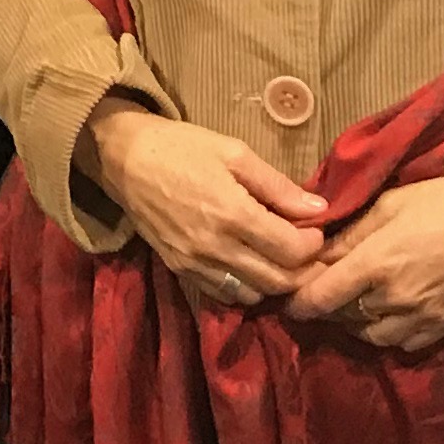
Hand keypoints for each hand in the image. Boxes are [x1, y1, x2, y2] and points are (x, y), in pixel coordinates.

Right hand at [82, 103, 328, 312]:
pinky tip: (250, 266)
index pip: (291, 250)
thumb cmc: (182, 147)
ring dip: (275, 283)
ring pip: (254, 295)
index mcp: (232, 213)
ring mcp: (196, 264)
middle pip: (278, 281)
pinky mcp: (181, 271)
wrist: (125, 159)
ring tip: (279, 259)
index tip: (316, 230)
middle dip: (302, 270)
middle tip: (307, 251)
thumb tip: (319, 209)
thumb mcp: (234, 152)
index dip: (313, 245)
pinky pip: (225, 296)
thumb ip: (277, 185)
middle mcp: (215, 247)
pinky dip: (245, 288)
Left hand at [281, 174, 443, 353]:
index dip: (297, 302)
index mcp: (375, 265)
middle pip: (341, 318)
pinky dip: (385, 332)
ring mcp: (421, 318)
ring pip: (370, 336)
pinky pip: (402, 343)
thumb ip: (348, 234)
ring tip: (351, 301)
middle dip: (324, 307)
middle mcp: (394, 300)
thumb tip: (313, 252)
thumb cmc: (442, 202)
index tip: (286, 298)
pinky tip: (385, 312)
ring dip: (353, 323)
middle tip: (318, 291)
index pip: (320, 298)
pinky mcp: (443, 328)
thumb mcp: (387, 205)